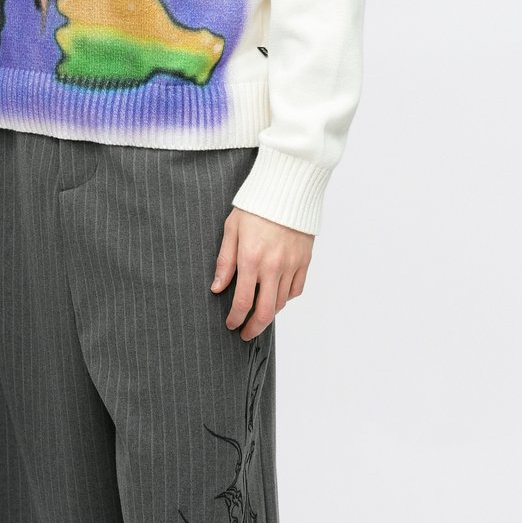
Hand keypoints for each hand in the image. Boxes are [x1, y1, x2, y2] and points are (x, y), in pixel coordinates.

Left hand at [210, 206, 313, 340]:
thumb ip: (224, 261)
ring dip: (269, 313)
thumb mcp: (231, 229)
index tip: (231, 324)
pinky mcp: (304, 260)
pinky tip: (277, 295)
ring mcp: (291, 265)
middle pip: (265, 312)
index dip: (235, 319)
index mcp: (251, 258)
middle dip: (253, 328)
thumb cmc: (255, 205)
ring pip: (281, 303)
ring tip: (259, 314)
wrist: (287, 188)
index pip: (242, 301)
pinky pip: (296, 289)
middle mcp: (272, 266)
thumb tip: (217, 288)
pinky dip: (286, 297)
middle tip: (245, 334)